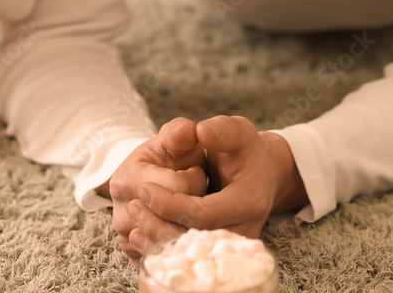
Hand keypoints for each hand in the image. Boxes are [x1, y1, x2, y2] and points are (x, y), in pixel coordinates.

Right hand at [108, 117, 206, 261]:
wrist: (151, 177)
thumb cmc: (168, 155)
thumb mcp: (173, 137)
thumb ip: (181, 132)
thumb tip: (190, 130)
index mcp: (127, 179)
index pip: (176, 189)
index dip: (197, 180)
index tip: (198, 171)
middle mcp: (121, 213)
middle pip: (173, 220)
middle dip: (194, 206)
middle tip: (199, 193)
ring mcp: (126, 238)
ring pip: (169, 243)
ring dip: (189, 228)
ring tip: (194, 208)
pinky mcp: (135, 256)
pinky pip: (164, 258)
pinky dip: (181, 248)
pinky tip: (191, 230)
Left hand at [131, 115, 306, 244]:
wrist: (259, 176)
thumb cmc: (244, 151)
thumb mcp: (239, 131)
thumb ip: (223, 130)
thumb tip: (201, 131)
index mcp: (249, 201)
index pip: (203, 214)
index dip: (171, 204)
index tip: (145, 188)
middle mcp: (243, 231)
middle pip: (192, 240)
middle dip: (157, 224)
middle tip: (133, 204)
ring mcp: (231, 247)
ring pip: (186, 256)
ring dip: (154, 239)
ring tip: (134, 215)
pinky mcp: (218, 254)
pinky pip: (186, 261)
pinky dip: (160, 251)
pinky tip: (141, 235)